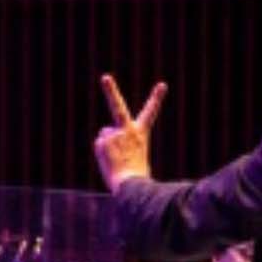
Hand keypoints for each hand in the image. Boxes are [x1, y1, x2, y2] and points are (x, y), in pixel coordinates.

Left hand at [92, 74, 165, 189]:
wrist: (131, 184)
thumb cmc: (136, 175)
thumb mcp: (135, 155)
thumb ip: (123, 143)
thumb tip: (106, 140)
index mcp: (141, 133)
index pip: (151, 112)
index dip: (156, 98)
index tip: (162, 84)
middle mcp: (127, 129)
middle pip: (117, 105)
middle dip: (110, 90)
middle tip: (105, 77)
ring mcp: (114, 134)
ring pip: (106, 136)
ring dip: (108, 146)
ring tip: (116, 159)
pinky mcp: (102, 141)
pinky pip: (99, 144)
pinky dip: (102, 153)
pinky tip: (110, 161)